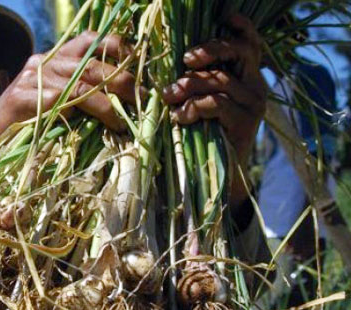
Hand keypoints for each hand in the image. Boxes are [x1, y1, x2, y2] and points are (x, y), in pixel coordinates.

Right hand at [0, 31, 137, 159]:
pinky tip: (90, 126)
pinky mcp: (23, 97)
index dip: (117, 47)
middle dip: (121, 81)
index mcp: (55, 57)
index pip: (90, 40)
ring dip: (106, 104)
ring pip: (80, 85)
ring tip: (120, 121)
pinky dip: (79, 113)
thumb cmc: (29, 118)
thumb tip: (122, 97)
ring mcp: (33, 78)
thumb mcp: (57, 99)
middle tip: (140, 99)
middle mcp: (45, 61)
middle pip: (91, 65)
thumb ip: (81, 91)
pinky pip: (58, 101)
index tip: (136, 62)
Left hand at [161, 14, 266, 207]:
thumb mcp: (198, 101)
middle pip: (241, 52)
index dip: (241, 27)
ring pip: (221, 80)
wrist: (217, 177)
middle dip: (210, 49)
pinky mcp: (246, 123)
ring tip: (169, 97)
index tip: (225, 17)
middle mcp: (255, 85)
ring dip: (189, 86)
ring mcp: (254, 104)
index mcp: (245, 76)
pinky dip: (194, 107)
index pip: (250, 43)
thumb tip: (174, 61)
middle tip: (186, 59)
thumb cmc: (201, 133)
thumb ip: (196, 80)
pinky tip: (180, 117)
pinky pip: (218, 103)